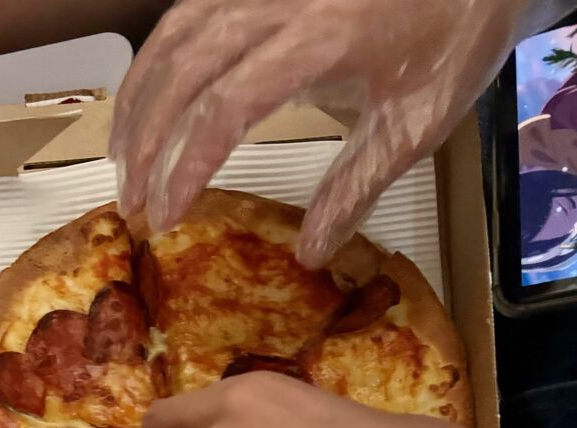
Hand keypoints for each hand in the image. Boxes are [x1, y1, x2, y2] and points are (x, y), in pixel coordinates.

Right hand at [110, 0, 540, 264]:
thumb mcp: (414, 123)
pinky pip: (189, 10)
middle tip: (130, 200)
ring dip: (139, 98)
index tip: (163, 218)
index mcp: (317, 39)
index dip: (183, 169)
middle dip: (144, 141)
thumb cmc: (453, 36)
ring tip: (122, 156)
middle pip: (180, 71)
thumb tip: (310, 254)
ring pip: (172, 33)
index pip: (222, 111)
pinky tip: (149, 96)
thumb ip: (355, 187)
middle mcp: (277, 0)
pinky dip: (159, 57)